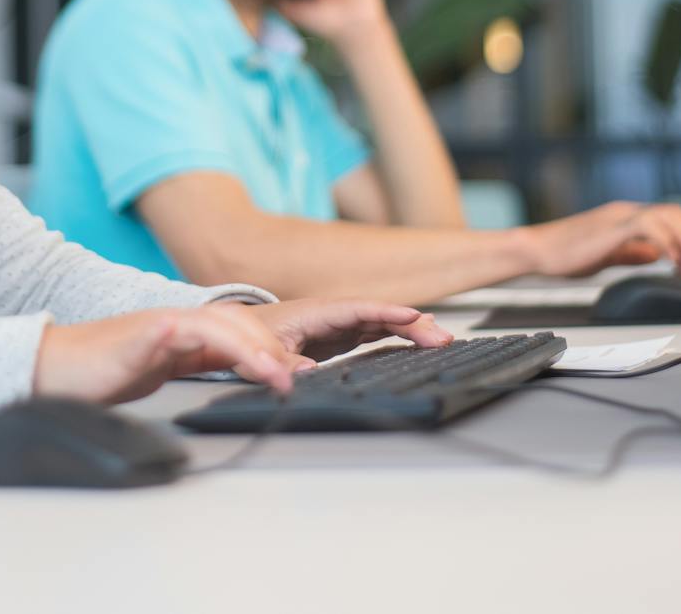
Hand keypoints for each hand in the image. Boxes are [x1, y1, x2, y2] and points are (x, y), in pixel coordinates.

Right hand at [32, 300, 449, 404]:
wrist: (68, 364)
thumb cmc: (131, 365)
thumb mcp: (203, 366)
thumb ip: (250, 363)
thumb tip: (294, 375)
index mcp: (246, 325)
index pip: (322, 318)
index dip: (376, 316)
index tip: (425, 326)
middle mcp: (230, 316)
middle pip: (312, 309)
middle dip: (373, 314)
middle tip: (423, 325)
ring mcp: (197, 319)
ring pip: (266, 327)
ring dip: (309, 346)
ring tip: (350, 366)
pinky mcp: (163, 332)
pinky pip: (212, 341)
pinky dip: (245, 357)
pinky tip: (269, 374)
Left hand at [246, 298, 451, 363]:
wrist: (239, 333)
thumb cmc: (249, 338)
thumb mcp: (260, 352)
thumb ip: (282, 362)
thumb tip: (305, 372)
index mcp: (315, 312)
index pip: (358, 308)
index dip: (388, 312)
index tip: (415, 315)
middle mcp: (332, 315)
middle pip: (378, 315)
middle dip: (411, 323)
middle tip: (442, 337)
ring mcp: (339, 325)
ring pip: (381, 323)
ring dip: (410, 329)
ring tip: (440, 338)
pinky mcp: (340, 337)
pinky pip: (375, 332)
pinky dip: (397, 335)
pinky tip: (418, 340)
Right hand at [517, 202, 680, 279]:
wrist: (536, 250)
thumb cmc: (564, 254)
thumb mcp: (607, 254)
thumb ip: (632, 253)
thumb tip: (654, 255)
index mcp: (625, 217)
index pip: (669, 218)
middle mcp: (625, 212)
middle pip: (675, 213)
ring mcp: (619, 217)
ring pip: (667, 217)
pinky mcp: (612, 227)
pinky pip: (648, 227)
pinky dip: (666, 242)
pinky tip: (671, 261)